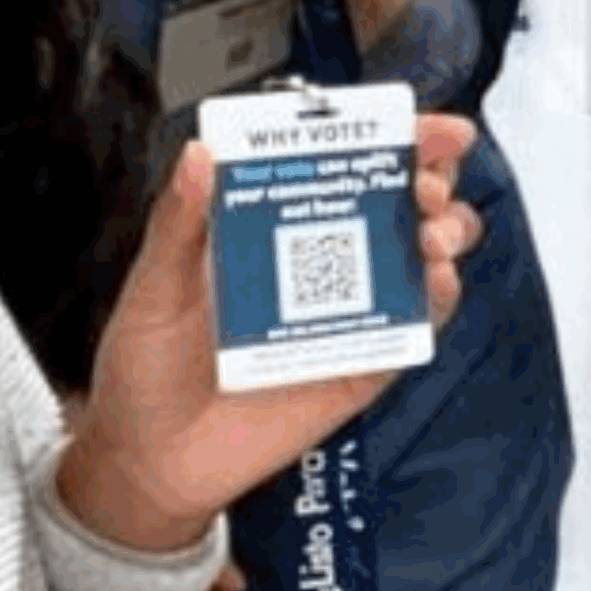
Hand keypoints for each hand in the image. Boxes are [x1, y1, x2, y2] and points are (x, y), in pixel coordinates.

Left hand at [56, 113, 481, 556]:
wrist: (150, 464)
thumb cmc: (144, 368)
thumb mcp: (154, 288)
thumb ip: (178, 224)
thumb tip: (198, 152)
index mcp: (276, 223)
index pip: (345, 164)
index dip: (396, 137)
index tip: (430, 126)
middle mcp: (324, 259)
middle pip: (402, 199)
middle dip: (432, 177)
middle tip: (425, 184)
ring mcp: (349, 313)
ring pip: (423, 257)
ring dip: (445, 231)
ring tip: (432, 233)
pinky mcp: (362, 367)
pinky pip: (414, 327)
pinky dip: (436, 299)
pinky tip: (433, 282)